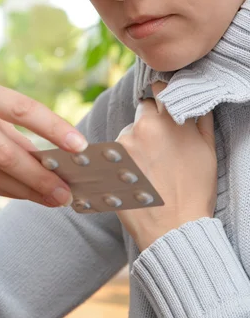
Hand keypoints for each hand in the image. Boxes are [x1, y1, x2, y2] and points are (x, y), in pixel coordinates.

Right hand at [0, 78, 87, 207]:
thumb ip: (14, 128)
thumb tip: (53, 157)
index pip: (21, 108)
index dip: (53, 127)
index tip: (79, 146)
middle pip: (5, 152)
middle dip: (40, 176)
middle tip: (65, 192)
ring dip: (26, 190)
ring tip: (52, 198)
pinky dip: (5, 191)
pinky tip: (25, 195)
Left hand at [116, 82, 217, 250]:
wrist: (174, 227)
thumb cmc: (194, 191)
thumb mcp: (207, 150)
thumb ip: (200, 120)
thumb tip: (193, 101)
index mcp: (170, 120)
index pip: (159, 90)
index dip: (160, 99)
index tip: (162, 109)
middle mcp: (145, 126)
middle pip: (142, 111)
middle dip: (148, 122)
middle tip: (158, 148)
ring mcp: (125, 143)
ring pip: (128, 132)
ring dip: (135, 143)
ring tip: (149, 170)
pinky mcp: (110, 160)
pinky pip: (116, 152)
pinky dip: (123, 160)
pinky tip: (136, 177)